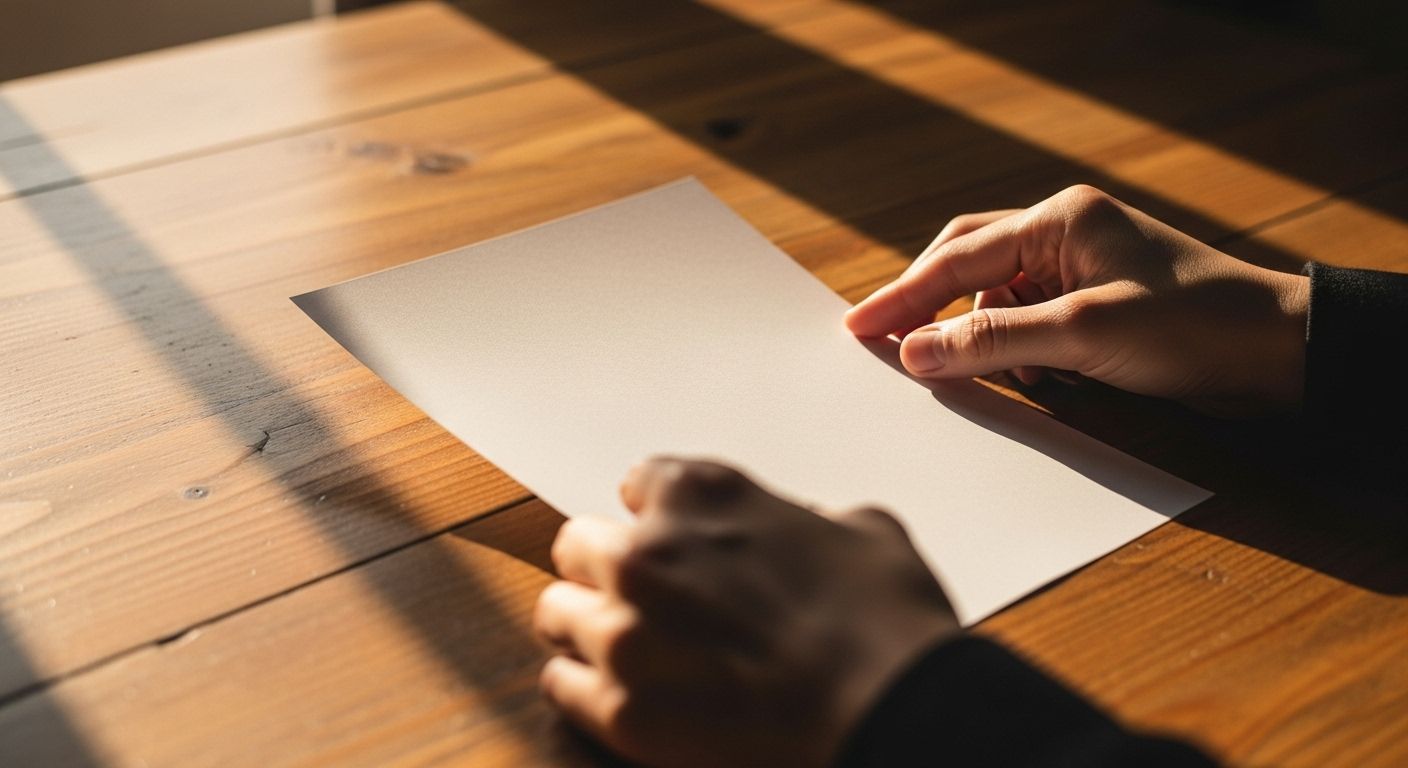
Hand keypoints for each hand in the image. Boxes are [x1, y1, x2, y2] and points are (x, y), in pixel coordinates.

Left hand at [534, 458, 958, 767]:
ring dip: (588, 629)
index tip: (673, 542)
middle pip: (580, 546)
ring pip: (558, 614)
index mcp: (701, 495)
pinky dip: (584, 690)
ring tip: (629, 655)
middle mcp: (647, 552)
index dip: (659, 517)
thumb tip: (806, 534)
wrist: (894, 712)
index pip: (639, 484)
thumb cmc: (887, 622)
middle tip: (645, 602)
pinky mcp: (618, 709)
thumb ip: (807, 521)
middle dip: (607, 571)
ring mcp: (624, 631)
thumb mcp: (864, 533)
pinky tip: (620, 698)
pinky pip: (560, 686)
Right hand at [845, 185, 1309, 416]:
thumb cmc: (1193, 327)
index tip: (857, 328)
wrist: (1279, 352)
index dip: (903, 297)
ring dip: (984, 338)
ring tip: (984, 375)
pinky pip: (1030, 322)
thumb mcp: (1084, 335)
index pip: (958, 257)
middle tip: (887, 346)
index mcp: (1060, 220)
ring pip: (997, 298)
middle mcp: (1064, 234)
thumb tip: (914, 352)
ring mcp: (1081, 267)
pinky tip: (1042, 380)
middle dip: (931, 306)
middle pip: (968, 262)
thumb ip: (993, 340)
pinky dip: (1021, 353)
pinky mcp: (1096, 303)